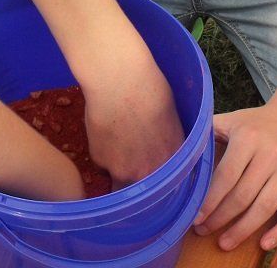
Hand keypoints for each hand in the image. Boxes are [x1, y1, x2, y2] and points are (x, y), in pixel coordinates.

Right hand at [82, 51, 185, 188]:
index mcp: (174, 162)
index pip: (170, 190)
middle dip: (138, 184)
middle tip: (132, 167)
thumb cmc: (151, 89)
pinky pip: (102, 165)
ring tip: (116, 144)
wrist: (121, 81)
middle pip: (144, 196)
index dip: (161, 188)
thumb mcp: (172, 120)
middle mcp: (151, 173)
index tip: (155, 183)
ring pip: (120, 182)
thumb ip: (170, 145)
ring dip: (119, 171)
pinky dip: (102, 153)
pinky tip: (104, 130)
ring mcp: (124, 172)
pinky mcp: (102, 163)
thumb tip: (164, 151)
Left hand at [193, 99, 276, 250]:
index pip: (226, 176)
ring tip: (225, 242)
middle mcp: (271, 153)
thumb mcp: (233, 120)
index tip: (195, 217)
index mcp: (248, 138)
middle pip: (243, 195)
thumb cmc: (259, 121)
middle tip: (203, 231)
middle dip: (220, 218)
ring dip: (243, 229)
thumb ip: (208, 133)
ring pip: (266, 206)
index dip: (210, 200)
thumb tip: (180, 152)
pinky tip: (265, 243)